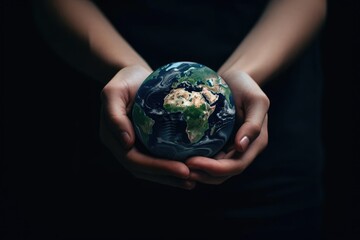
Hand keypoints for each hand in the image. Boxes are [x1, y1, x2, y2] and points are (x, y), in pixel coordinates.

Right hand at [100, 65, 194, 189]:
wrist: (135, 75)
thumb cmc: (125, 79)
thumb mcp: (114, 91)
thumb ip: (114, 115)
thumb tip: (126, 144)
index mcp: (112, 137)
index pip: (134, 160)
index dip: (157, 168)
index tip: (183, 169)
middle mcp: (122, 145)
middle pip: (143, 170)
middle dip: (167, 176)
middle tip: (191, 179)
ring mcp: (133, 145)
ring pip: (150, 169)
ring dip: (170, 177)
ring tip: (192, 181)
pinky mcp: (145, 142)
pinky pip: (157, 158)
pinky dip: (170, 166)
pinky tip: (188, 169)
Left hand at [186, 71, 268, 184]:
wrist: (235, 79)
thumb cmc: (246, 86)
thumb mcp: (256, 100)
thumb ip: (253, 124)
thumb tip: (241, 147)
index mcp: (255, 144)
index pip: (236, 166)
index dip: (214, 169)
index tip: (191, 162)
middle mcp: (243, 151)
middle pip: (223, 174)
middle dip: (203, 174)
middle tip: (180, 169)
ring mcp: (230, 148)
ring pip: (214, 172)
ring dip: (198, 173)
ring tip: (177, 168)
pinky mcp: (219, 144)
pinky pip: (208, 159)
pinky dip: (196, 163)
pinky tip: (180, 158)